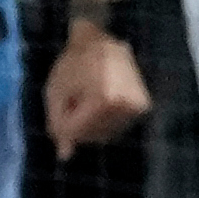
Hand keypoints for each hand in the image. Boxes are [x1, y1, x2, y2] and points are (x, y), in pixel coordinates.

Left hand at [43, 18, 150, 152]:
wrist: (100, 41)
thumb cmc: (74, 62)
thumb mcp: (56, 91)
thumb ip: (58, 123)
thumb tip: (65, 156)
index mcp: (105, 98)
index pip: (77, 131)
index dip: (62, 127)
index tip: (57, 114)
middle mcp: (126, 106)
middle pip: (92, 136)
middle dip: (77, 126)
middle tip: (73, 103)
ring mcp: (137, 108)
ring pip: (105, 135)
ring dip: (90, 126)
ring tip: (86, 101)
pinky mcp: (142, 108)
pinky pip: (116, 127)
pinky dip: (103, 122)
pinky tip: (99, 104)